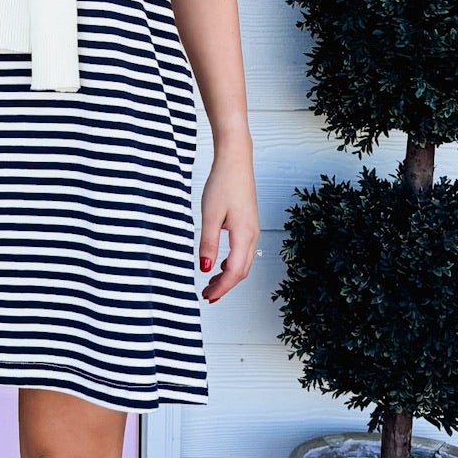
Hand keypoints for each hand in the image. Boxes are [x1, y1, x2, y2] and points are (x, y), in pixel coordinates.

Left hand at [198, 150, 258, 303]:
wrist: (235, 161)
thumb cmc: (223, 183)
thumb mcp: (210, 215)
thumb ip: (208, 243)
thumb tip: (205, 268)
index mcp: (244, 235)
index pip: (234, 272)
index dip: (221, 288)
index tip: (207, 297)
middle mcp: (252, 235)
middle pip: (241, 271)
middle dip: (225, 286)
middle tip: (207, 296)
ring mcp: (252, 230)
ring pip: (243, 262)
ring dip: (228, 276)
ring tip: (211, 283)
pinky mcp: (248, 224)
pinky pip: (243, 251)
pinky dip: (232, 263)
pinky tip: (220, 263)